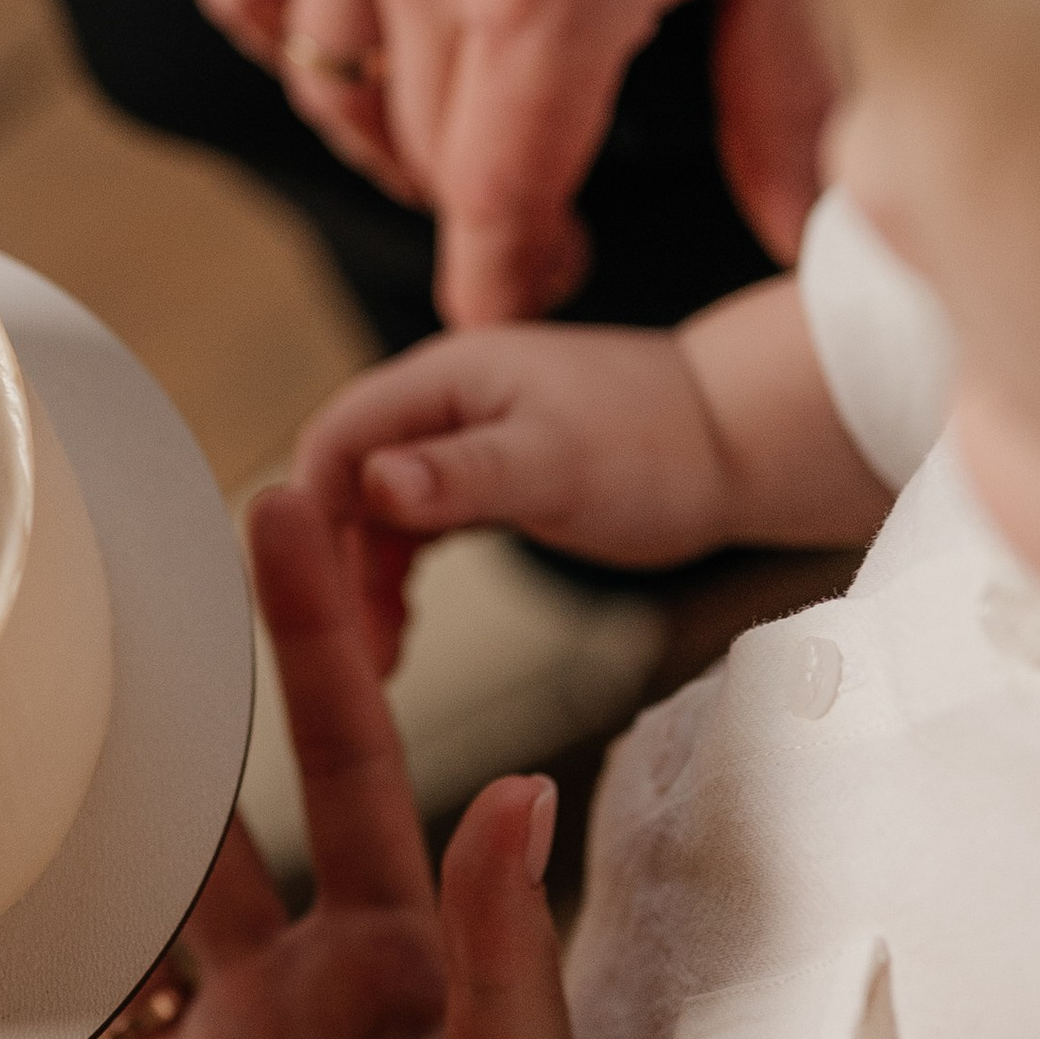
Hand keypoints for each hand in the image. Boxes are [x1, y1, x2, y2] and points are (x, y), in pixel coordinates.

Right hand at [0, 496, 670, 1038]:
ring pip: (88, 953)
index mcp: (389, 974)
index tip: (284, 505)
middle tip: (79, 570)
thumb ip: (508, 968)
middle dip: (147, 699)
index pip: (344, 766)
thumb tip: (523, 788)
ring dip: (24, 865)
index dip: (314, 641)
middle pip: (198, 823)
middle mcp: (278, 1014)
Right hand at [193, 0, 842, 324]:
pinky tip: (364, 1)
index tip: (527, 284)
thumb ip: (777, 82)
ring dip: (384, 109)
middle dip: (474, 186)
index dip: (507, 271)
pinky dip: (288, 20)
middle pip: (409, 142)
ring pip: (319, 69)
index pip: (488, 199)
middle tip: (534, 177)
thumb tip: (800, 227)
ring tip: (459, 87)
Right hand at [294, 324, 738, 667]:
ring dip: (364, 581)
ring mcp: (460, 442)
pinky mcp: (486, 480)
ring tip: (377, 657)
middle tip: (344, 648)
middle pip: (344, 483)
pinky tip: (401, 632)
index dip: (309, 518)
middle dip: (332, 564)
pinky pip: (413, 529)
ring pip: (375, 514)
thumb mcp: (556, 465)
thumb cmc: (659, 443)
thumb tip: (374, 484)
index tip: (302, 597)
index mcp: (442, 381)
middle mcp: (438, 404)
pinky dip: (398, 580)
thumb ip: (461, 475)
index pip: (335, 443)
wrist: (737, 441)